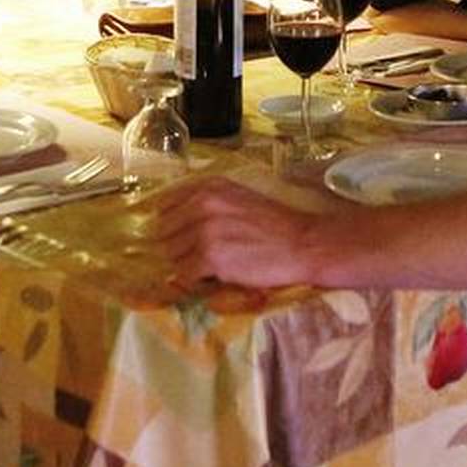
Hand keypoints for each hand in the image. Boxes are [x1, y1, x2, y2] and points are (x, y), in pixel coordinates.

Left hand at [154, 178, 321, 287]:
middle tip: (199, 256)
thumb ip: (205, 203)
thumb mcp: (237, 198)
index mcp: (208, 187)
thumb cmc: (273, 224)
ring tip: (212, 266)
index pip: (164, 205)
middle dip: (177, 247)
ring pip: (172, 255)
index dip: (170, 224)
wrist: (303, 244)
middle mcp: (202, 204)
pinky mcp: (210, 257)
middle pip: (164, 233)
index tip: (178, 236)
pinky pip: (185, 274)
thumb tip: (171, 219)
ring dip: (187, 264)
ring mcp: (205, 230)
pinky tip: (216, 276)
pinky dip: (196, 280)